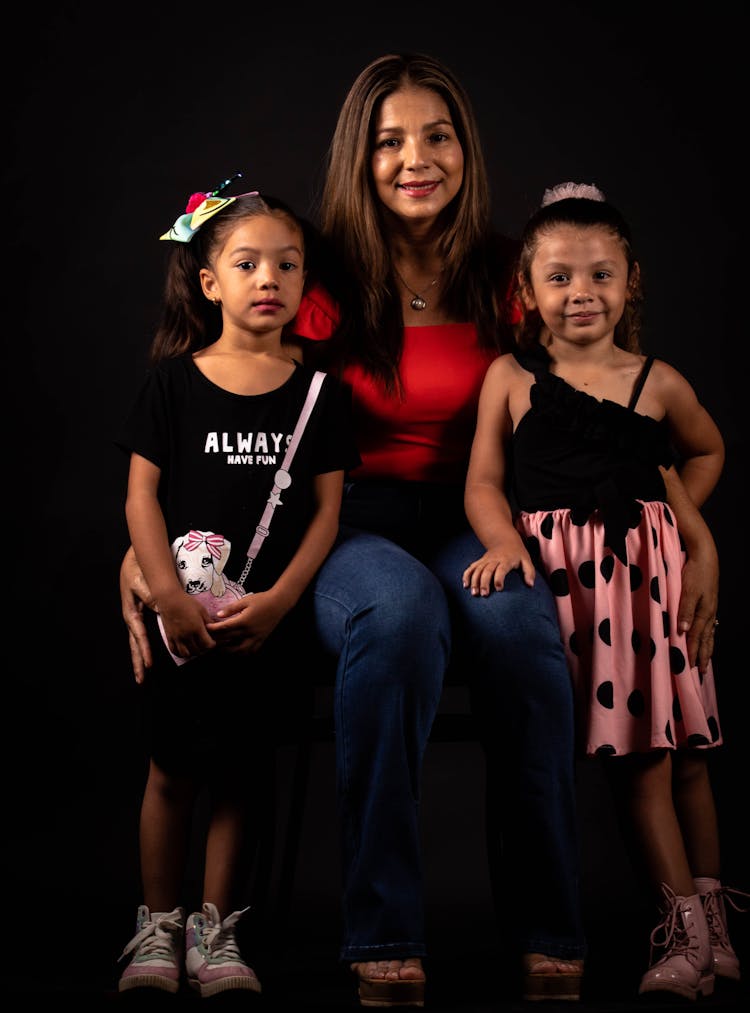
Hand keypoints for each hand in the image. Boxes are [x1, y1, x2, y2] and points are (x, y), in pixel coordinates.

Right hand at [120, 545, 154, 683]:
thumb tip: (159, 610)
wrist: (135, 558)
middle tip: (140, 680)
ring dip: (141, 657)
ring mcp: (137, 617)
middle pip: (135, 644)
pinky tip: (151, 654)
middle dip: (138, 662)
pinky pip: (145, 632)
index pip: (138, 636)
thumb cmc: (136, 569)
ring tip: (143, 673)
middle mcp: (133, 617)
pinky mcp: (143, 613)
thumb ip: (150, 597)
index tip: (148, 665)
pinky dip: (147, 645)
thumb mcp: (141, 582)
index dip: (144, 651)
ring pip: (138, 641)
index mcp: (131, 612)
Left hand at [207, 591, 287, 654]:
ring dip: (229, 650)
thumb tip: (218, 615)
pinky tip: (237, 650)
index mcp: (244, 621)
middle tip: (209, 639)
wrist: (279, 603)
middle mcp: (249, 632)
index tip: (206, 628)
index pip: (224, 628)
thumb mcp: (245, 601)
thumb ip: (231, 609)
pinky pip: (251, 651)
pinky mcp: (261, 640)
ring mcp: (256, 637)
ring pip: (239, 650)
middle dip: (217, 640)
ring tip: (221, 648)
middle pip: (229, 640)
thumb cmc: (262, 599)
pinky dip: (242, 653)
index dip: (213, 629)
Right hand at [462, 539, 535, 594]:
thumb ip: (529, 572)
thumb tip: (530, 585)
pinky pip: (471, 567)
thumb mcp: (526, 560)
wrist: (505, 540)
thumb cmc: (517, 553)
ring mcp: (485, 560)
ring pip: (477, 570)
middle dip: (484, 582)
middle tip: (484, 594)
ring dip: (474, 581)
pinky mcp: (480, 561)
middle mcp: (494, 560)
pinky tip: (465, 585)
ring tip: (474, 593)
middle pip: (487, 571)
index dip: (499, 578)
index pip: (501, 569)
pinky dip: (467, 575)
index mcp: (506, 560)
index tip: (499, 589)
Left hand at [678, 549, 718, 674]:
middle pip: (706, 640)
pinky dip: (708, 637)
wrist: (705, 556)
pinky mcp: (709, 603)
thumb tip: (683, 631)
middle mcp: (708, 613)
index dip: (692, 652)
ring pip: (709, 634)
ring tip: (706, 661)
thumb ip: (684, 610)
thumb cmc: (695, 573)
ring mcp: (710, 609)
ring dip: (706, 649)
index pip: (696, 638)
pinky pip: (709, 626)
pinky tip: (707, 639)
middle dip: (703, 656)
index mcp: (703, 612)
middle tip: (701, 673)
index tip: (689, 667)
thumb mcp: (688, 590)